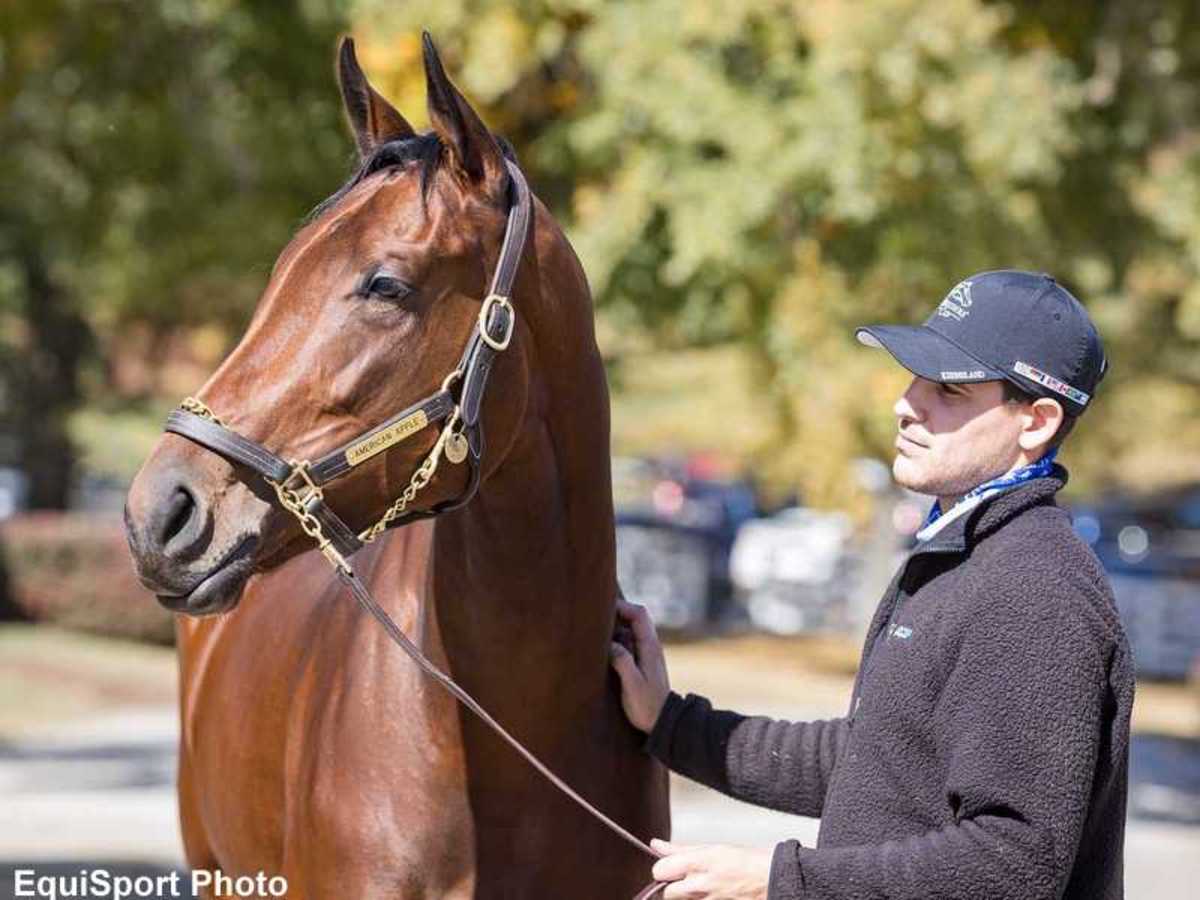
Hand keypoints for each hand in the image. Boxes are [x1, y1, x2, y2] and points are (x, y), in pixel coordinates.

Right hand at [609, 597, 670, 732]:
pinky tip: (604, 650)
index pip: (639, 614)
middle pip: (635, 618)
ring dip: (615, 629)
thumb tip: (610, 644)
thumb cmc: (648, 706)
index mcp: (650, 647)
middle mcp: (650, 646)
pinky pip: (629, 643)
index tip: (603, 607)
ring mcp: (646, 653)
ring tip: (596, 635)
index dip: (622, 606)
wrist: (662, 723)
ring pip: (631, 630)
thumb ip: (623, 662)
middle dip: (616, 614)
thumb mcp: (633, 685)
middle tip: (595, 619)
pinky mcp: (642, 662)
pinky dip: (617, 641)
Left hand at [649, 839, 771, 898]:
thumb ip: (681, 849)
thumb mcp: (714, 847)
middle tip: (685, 879)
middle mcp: (702, 884)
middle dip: (673, 887)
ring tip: (700, 887)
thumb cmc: (750, 861)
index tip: (668, 868)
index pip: (660, 870)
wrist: (774, 879)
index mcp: (700, 862)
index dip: (662, 869)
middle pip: (668, 893)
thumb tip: (657, 845)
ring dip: (686, 896)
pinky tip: (710, 894)